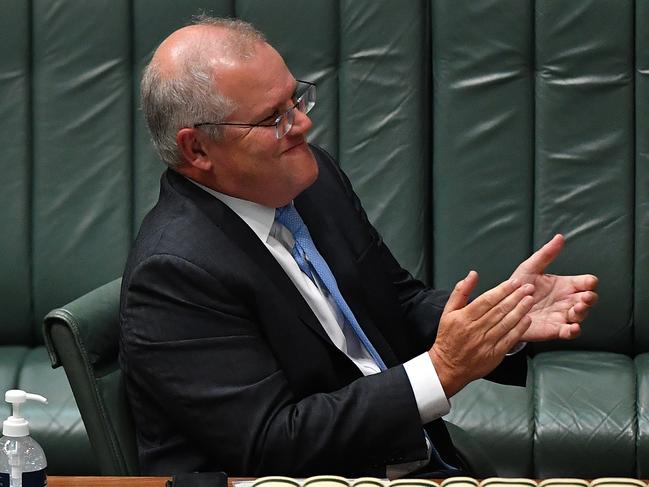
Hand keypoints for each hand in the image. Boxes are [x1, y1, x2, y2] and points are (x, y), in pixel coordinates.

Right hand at [429, 271, 534, 397]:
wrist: (447, 366)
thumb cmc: (448, 338)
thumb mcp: (448, 311)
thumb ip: (461, 291)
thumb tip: (472, 275)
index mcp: (464, 317)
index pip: (487, 300)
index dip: (502, 289)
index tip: (514, 282)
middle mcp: (475, 329)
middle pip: (499, 310)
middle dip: (516, 296)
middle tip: (528, 287)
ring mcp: (485, 342)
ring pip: (506, 323)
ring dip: (520, 310)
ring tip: (530, 299)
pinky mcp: (494, 354)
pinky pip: (509, 339)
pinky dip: (519, 328)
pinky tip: (527, 319)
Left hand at [510, 234, 598, 341]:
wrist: (503, 306)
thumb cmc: (519, 286)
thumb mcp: (530, 268)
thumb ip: (545, 254)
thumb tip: (559, 237)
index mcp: (565, 285)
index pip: (584, 283)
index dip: (589, 282)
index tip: (589, 282)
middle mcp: (566, 301)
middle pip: (587, 300)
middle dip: (590, 298)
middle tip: (585, 297)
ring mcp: (561, 316)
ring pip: (580, 316)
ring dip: (582, 313)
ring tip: (578, 308)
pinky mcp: (553, 330)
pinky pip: (568, 332)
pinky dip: (573, 331)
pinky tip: (572, 328)